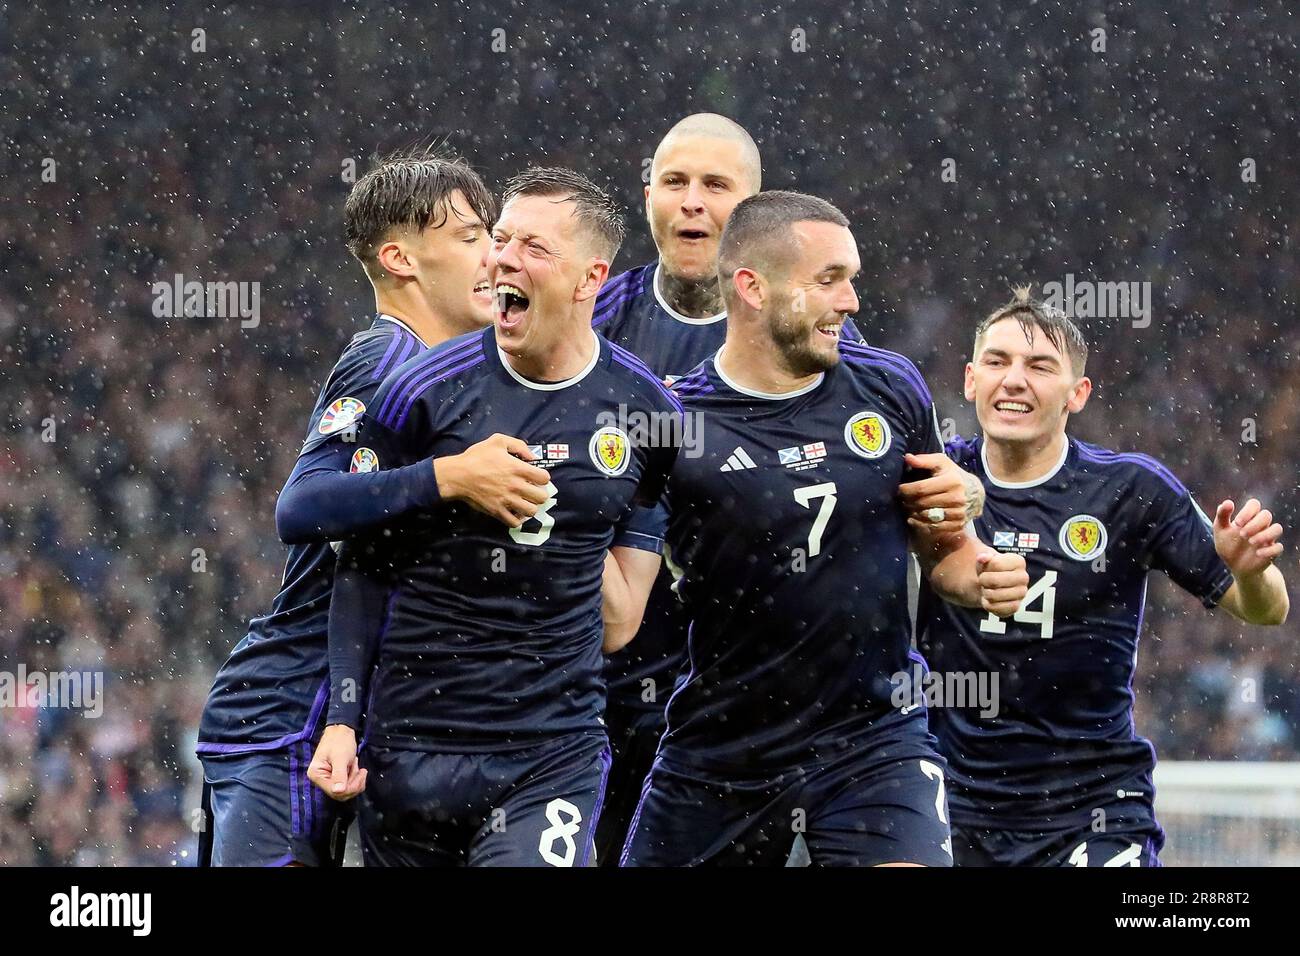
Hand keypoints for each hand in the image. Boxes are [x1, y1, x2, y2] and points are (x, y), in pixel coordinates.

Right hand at [307, 724, 366, 800]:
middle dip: (354, 783)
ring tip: (356, 764)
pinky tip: (356, 767)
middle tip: (360, 769)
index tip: (360, 774)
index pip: (333, 791)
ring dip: (355, 779)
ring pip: (345, 791)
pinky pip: (347, 786)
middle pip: (340, 794)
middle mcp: (320, 779)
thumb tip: (338, 791)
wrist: (342, 730)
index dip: (349, 787)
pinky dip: (355, 778)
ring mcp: (328, 779)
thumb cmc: (339, 741)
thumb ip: (339, 774)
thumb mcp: (340, 757)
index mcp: (316, 774)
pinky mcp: (336, 778)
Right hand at [434, 433, 550, 526]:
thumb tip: (532, 456)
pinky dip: (517, 519)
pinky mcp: (497, 511)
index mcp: (518, 469)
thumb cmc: (477, 457)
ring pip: (531, 511)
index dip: (542, 477)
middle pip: (542, 497)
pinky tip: (515, 512)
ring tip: (524, 502)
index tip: (535, 477)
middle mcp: (516, 486)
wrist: (458, 475)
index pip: (544, 478)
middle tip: (532, 491)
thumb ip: (518, 445)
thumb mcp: (498, 441)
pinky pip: (515, 522)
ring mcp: (507, 500)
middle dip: (539, 493)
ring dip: (530, 507)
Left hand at [901, 453, 984, 533]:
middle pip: (921, 503)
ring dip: (913, 513)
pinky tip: (914, 518)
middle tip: (903, 499)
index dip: (906, 489)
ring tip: (909, 506)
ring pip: (926, 516)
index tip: (900, 489)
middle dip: (908, 501)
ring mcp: (958, 513)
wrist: (974, 492)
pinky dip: (920, 524)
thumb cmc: (952, 474)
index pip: (921, 488)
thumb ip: (924, 460)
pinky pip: (933, 528)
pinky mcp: (958, 524)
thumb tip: (907, 458)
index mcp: (952, 481)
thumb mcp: (941, 463)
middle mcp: (957, 498)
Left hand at [976, 551, 1027, 616]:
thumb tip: (981, 558)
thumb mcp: (986, 560)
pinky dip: (989, 605)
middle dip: (983, 581)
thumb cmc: (990, 569)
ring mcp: (1021, 593)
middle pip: (994, 581)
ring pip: (995, 596)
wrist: (993, 584)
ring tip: (988, 589)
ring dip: (985, 593)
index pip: (996, 564)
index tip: (986, 569)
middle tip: (984, 580)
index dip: (984, 568)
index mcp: (1018, 562)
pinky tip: (989, 600)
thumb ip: (983, 556)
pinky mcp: (1016, 607)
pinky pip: (998, 608)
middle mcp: (1023, 577)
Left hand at [1214, 498, 1283, 577]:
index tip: (1237, 523)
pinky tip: (1257, 553)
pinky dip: (1269, 550)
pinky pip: (1279, 547)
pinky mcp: (1272, 552)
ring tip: (1251, 542)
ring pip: (1277, 528)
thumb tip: (1228, 502)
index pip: (1254, 504)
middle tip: (1242, 534)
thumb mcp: (1220, 530)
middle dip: (1254, 524)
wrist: (1234, 566)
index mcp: (1248, 518)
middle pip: (1266, 515)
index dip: (1248, 511)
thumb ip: (1222, 515)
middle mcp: (1260, 526)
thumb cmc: (1228, 544)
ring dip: (1265, 534)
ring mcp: (1268, 538)